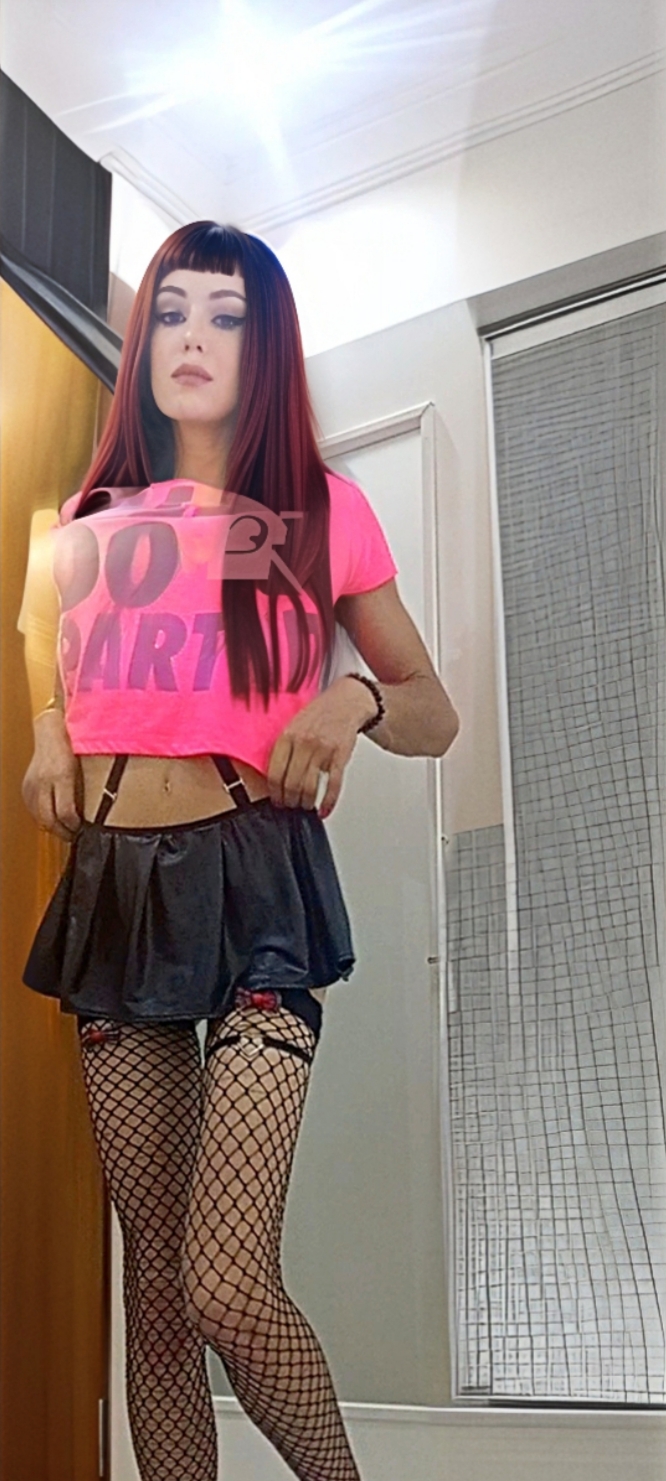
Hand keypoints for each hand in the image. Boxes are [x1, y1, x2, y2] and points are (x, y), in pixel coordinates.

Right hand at [22, 711, 82, 841]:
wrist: (51, 732)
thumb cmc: (73, 748)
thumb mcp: (85, 768)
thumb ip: (88, 789)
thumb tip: (99, 814)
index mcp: (62, 775)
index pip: (65, 812)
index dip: (74, 826)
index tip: (83, 830)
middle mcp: (45, 781)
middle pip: (50, 819)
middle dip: (63, 832)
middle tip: (75, 836)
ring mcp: (33, 784)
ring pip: (40, 818)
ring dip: (53, 827)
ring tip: (66, 830)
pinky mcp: (26, 787)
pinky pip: (33, 810)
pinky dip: (43, 818)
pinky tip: (54, 819)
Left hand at [267, 675, 374, 818]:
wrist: (346, 702)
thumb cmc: (318, 714)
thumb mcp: (293, 724)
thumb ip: (283, 747)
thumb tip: (273, 776)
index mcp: (287, 736)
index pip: (274, 773)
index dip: (274, 792)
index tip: (276, 800)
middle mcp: (304, 744)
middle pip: (291, 784)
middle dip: (289, 801)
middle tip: (290, 805)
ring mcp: (323, 751)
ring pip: (310, 787)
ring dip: (306, 803)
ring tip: (305, 806)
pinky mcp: (340, 757)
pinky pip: (333, 785)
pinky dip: (329, 802)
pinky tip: (324, 810)